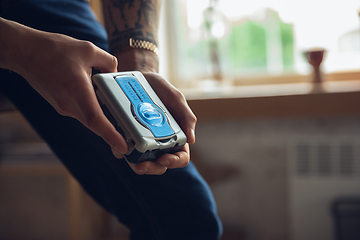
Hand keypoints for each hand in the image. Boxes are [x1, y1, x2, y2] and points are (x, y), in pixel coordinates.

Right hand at [1, 21, 127, 155]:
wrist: (25, 53)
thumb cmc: (53, 50)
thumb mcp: (88, 49)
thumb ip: (108, 62)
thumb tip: (116, 73)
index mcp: (77, 90)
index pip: (95, 118)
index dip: (110, 135)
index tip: (122, 147)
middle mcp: (69, 104)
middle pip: (96, 123)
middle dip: (114, 133)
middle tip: (131, 139)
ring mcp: (64, 107)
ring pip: (90, 118)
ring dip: (106, 121)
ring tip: (124, 119)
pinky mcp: (62, 105)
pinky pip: (83, 112)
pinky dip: (96, 111)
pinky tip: (105, 103)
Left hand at [114, 49, 196, 174]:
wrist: (139, 77)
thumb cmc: (161, 89)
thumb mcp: (176, 99)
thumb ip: (186, 116)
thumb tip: (192, 140)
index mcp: (176, 136)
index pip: (180, 156)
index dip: (175, 162)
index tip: (165, 158)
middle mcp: (159, 142)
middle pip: (159, 165)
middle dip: (152, 168)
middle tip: (144, 165)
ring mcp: (142, 141)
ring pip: (141, 162)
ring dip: (136, 165)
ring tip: (130, 159)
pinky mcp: (126, 136)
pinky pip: (123, 149)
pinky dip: (121, 150)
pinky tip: (118, 144)